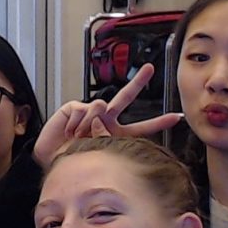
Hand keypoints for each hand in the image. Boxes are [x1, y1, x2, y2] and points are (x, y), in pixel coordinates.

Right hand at [33, 64, 182, 165]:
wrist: (50, 159)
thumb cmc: (73, 159)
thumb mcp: (95, 152)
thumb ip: (103, 133)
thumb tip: (100, 108)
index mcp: (116, 134)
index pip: (141, 128)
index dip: (159, 122)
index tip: (177, 117)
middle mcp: (105, 120)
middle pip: (125, 97)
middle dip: (137, 82)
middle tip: (149, 69)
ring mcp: (89, 112)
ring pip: (101, 106)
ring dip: (89, 125)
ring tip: (77, 137)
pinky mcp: (74, 107)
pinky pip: (82, 110)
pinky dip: (75, 123)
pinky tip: (69, 130)